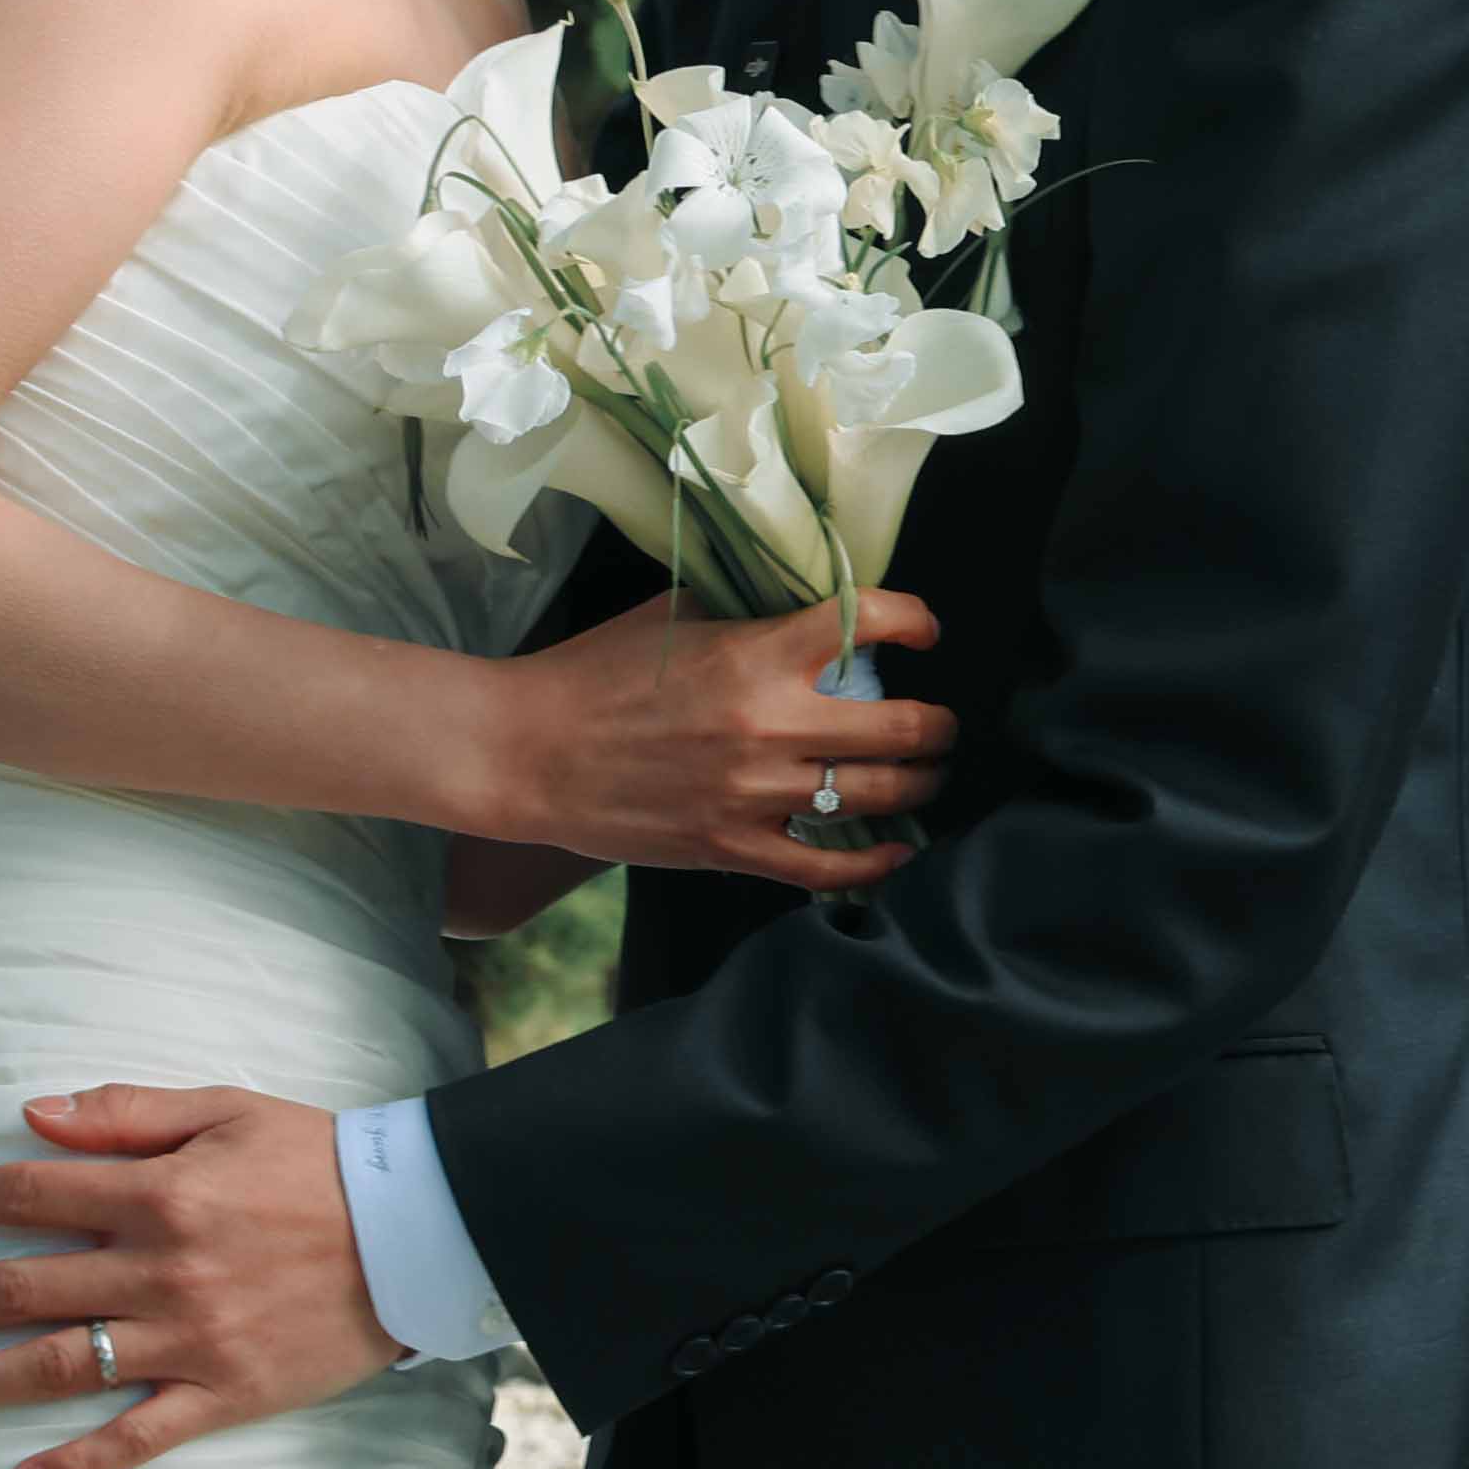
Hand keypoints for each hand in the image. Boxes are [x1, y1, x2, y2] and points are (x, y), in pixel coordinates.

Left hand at [0, 1086, 391, 1468]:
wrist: (421, 1230)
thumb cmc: (321, 1161)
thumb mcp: (227, 1108)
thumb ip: (127, 1112)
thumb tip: (33, 1115)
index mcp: (161, 1192)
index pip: (35, 1192)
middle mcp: (162, 1269)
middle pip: (25, 1285)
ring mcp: (190, 1338)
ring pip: (61, 1363)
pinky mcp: (225, 1393)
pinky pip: (138, 1437)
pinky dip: (79, 1465)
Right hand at [482, 590, 951, 886]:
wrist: (526, 751)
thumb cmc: (593, 675)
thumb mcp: (671, 615)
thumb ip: (746, 610)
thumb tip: (804, 601)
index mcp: (756, 653)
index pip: (871, 621)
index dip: (916, 620)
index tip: (926, 631)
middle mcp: (770, 723)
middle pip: (903, 726)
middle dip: (938, 725)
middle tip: (942, 724)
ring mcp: (755, 793)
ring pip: (878, 794)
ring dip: (918, 785)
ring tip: (926, 777)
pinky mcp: (732, 846)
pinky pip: (826, 866)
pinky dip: (874, 862)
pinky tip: (895, 850)